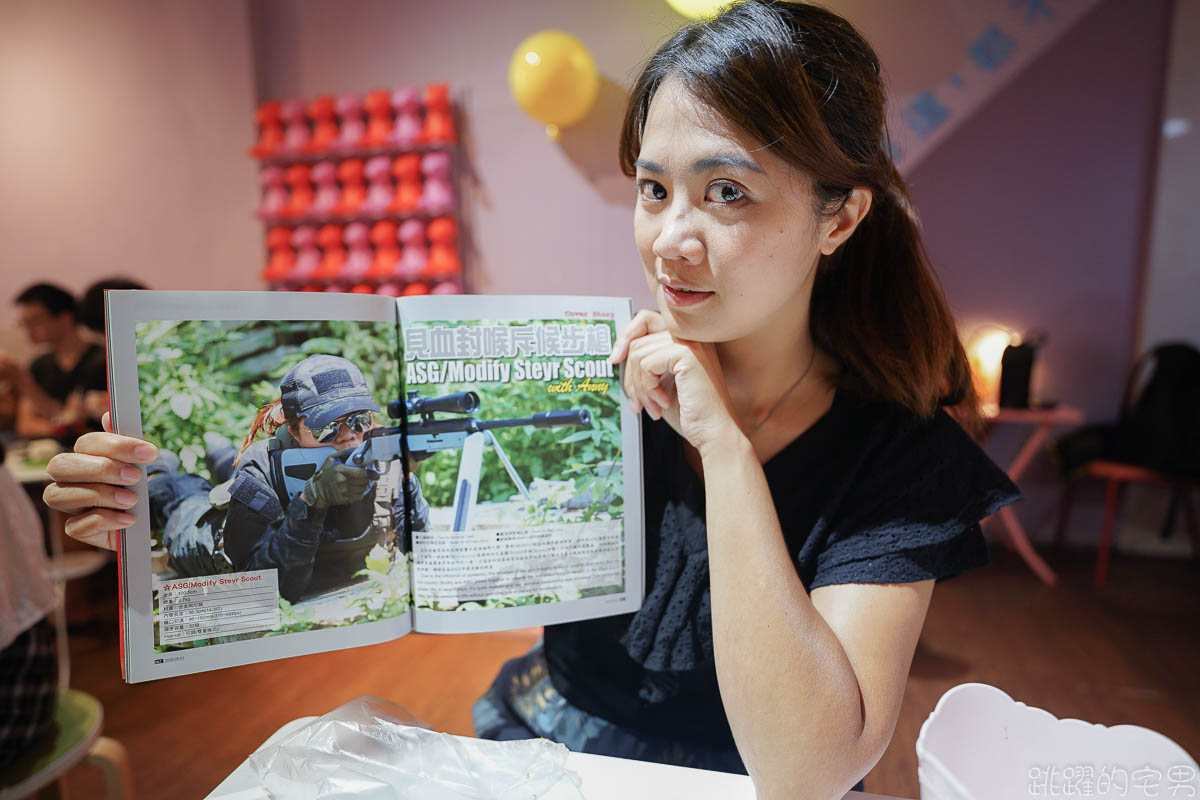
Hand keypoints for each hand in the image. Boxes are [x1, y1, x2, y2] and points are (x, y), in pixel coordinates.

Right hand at [44, 412, 158, 549]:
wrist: (152, 517)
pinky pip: (75, 526)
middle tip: (135, 476)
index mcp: (84, 455)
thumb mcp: (140, 461)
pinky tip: (127, 519)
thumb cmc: (139, 484)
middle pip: (60, 465)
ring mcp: (69, 503)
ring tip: (131, 500)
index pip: (86, 443)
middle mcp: (69, 477)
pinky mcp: (77, 528)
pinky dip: (103, 520)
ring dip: (99, 495)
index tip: (149, 452)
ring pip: (58, 495)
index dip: (116, 446)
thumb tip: (109, 415)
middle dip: (100, 469)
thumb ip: (125, 441)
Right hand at [302, 449, 373, 507]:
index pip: (360, 473)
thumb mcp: (330, 460)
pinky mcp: (345, 499)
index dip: (370, 472)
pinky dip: (361, 492)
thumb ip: (344, 453)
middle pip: (364, 481)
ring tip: (361, 481)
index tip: (374, 471)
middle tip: (369, 475)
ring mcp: (344, 492)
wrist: (316, 491)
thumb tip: (356, 449)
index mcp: (340, 470)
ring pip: (363, 489)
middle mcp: (342, 482)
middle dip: (368, 477)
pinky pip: (359, 496)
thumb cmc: (324, 475)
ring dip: (365, 484)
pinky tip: (357, 487)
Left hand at [609, 309, 741, 454]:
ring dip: (640, 387)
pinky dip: (648, 389)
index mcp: (686, 339)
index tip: (615, 359)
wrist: (713, 432)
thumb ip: (646, 364)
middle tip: (637, 402)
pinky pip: (646, 365)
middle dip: (631, 376)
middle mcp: (690, 336)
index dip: (626, 336)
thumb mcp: (662, 383)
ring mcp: (690, 342)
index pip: (646, 319)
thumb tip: (617, 355)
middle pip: (638, 340)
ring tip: (652, 406)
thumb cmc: (691, 413)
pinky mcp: (687, 353)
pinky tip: (663, 403)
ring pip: (638, 354)